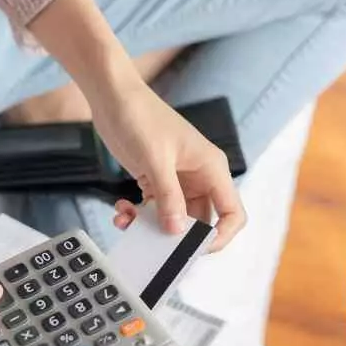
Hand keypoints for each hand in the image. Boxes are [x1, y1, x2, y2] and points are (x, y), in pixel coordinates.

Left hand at [90, 80, 246, 249]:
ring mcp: (178, 180)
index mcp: (211, 168)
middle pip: (201, 221)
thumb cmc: (140, 117)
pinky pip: (155, 209)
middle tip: (154, 244)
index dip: (221, 236)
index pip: (232, 212)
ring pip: (175, 218)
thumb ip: (168, 197)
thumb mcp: (155, 160)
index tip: (195, 249)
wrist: (113, 96)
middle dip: (177, 236)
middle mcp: (200, 176)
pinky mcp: (157, 180)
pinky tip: (122, 210)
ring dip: (152, 226)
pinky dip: (139, 215)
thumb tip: (176, 231)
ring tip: (128, 221)